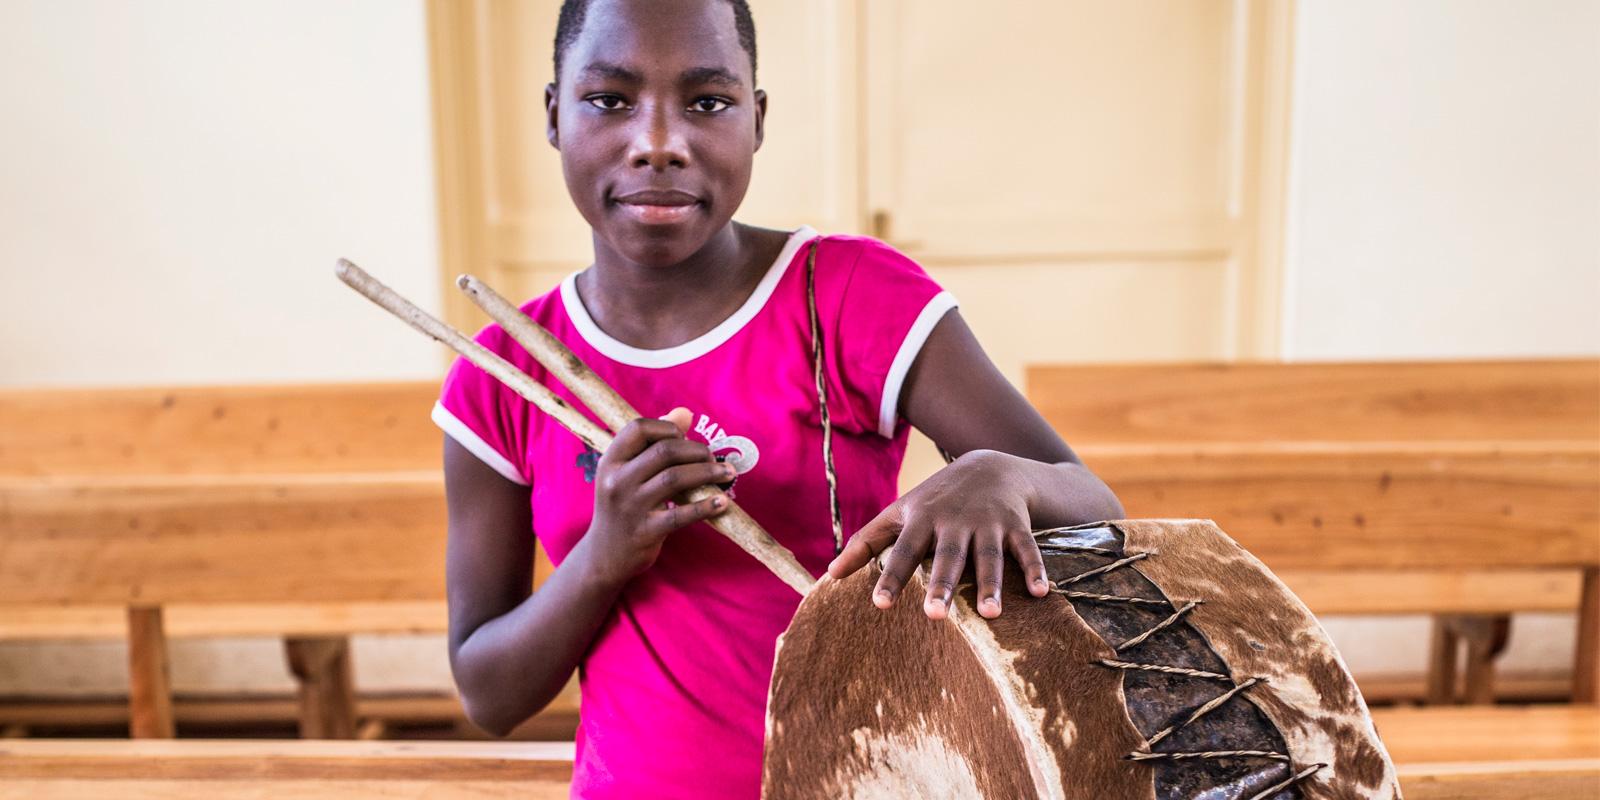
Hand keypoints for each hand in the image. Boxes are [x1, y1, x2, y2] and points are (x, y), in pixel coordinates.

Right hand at [582, 407, 734, 583]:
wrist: (604, 555)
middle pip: (664, 451)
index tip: (684, 438)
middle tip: (713, 459)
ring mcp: (630, 507)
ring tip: (727, 474)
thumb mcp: (627, 473)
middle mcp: (616, 481)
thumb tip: (685, 413)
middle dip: (696, 450)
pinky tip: (722, 502)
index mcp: (611, 461)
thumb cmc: (623, 506)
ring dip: (707, 473)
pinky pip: (681, 515)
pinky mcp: (645, 531)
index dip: (667, 427)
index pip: (639, 428)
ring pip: (675, 478)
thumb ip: (653, 442)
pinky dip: (705, 506)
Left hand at [825, 450, 1048, 619]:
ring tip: (990, 615)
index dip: (891, 577)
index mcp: (922, 521)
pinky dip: (1035, 569)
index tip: (879, 604)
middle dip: (942, 585)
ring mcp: (987, 523)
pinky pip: (1027, 549)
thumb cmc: (935, 500)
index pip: (903, 552)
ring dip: (991, 584)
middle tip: (934, 616)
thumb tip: (829, 576)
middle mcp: (954, 522)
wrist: (988, 466)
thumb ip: (866, 543)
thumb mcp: (899, 514)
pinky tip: (1041, 593)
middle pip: (948, 557)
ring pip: (989, 557)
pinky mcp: (1016, 525)